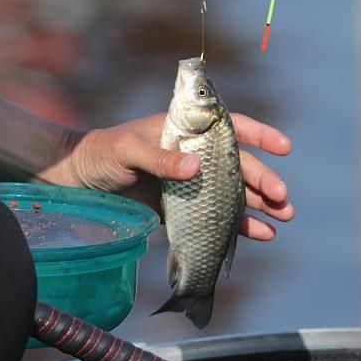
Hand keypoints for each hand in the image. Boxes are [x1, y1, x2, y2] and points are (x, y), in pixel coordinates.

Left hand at [48, 113, 293, 240]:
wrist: (75, 183)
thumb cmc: (100, 155)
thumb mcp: (127, 151)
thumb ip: (160, 159)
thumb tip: (197, 169)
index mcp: (185, 131)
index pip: (230, 127)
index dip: (259, 135)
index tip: (284, 148)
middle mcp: (194, 155)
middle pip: (239, 165)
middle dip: (264, 181)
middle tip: (283, 199)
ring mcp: (191, 183)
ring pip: (234, 192)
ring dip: (260, 204)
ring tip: (283, 217)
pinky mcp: (184, 209)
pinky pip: (217, 217)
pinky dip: (240, 225)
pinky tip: (261, 234)